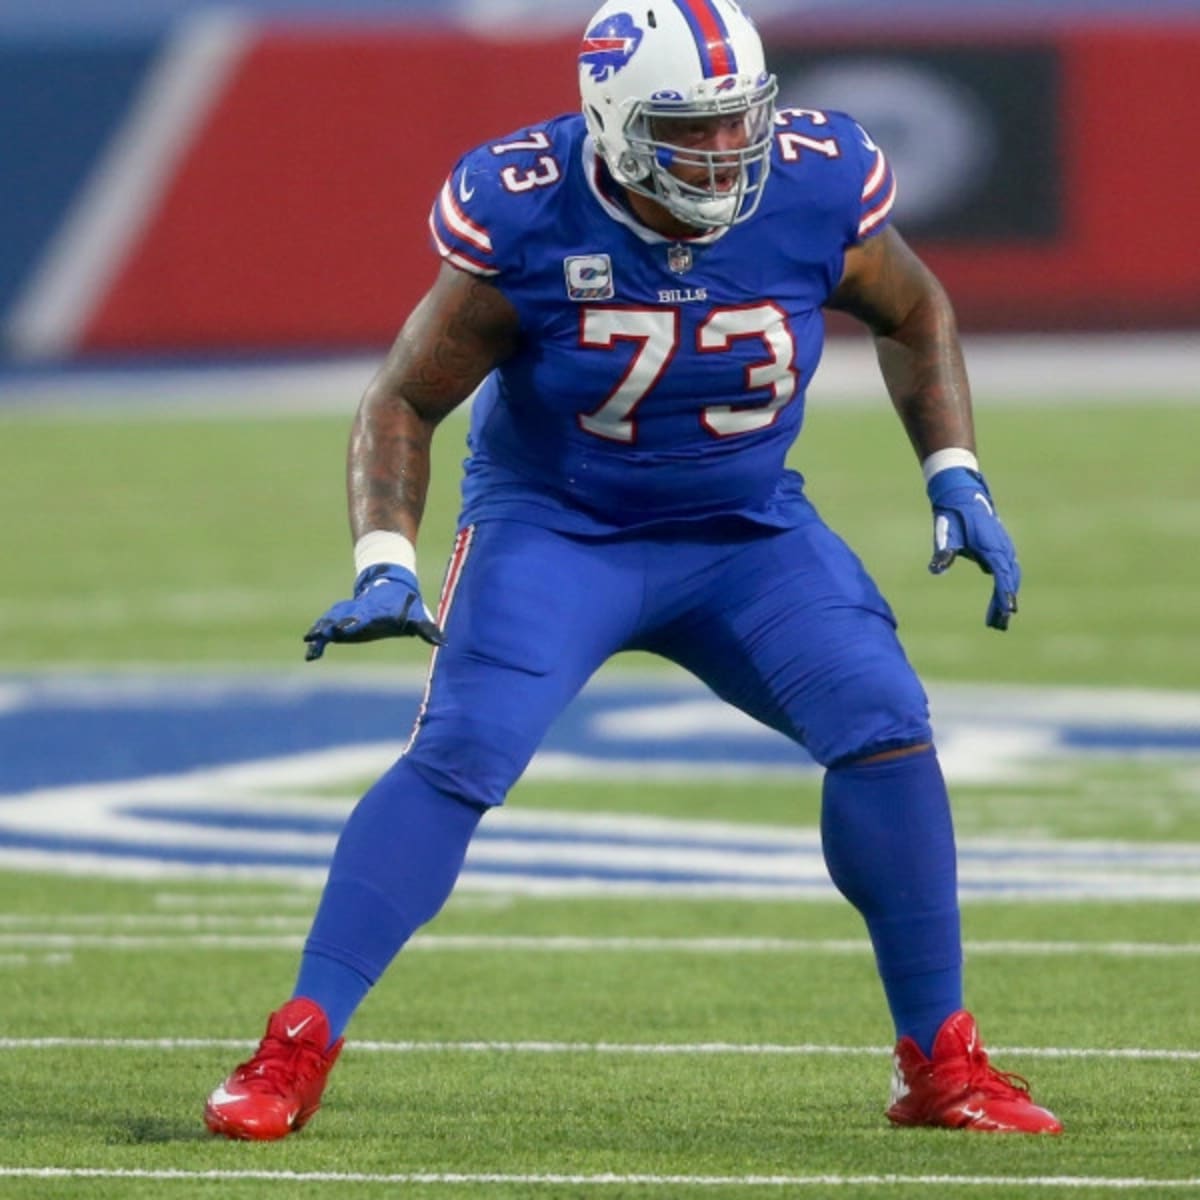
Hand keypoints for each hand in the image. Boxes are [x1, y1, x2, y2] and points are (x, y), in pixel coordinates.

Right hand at [303, 563, 444, 660]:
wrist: (388, 587)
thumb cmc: (405, 604)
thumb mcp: (417, 615)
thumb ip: (426, 629)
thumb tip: (442, 641)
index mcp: (375, 610)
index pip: (364, 615)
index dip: (356, 621)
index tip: (346, 626)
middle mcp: (358, 611)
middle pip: (343, 617)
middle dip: (333, 624)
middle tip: (321, 632)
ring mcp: (347, 615)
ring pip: (330, 621)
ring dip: (320, 630)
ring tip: (309, 641)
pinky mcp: (342, 623)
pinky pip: (326, 632)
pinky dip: (318, 642)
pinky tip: (310, 656)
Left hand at [926, 467, 1020, 630]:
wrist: (962, 493)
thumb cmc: (953, 515)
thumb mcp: (946, 533)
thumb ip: (944, 552)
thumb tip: (935, 569)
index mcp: (993, 548)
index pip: (1002, 577)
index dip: (1005, 596)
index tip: (1008, 613)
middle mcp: (1003, 549)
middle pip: (1009, 581)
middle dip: (1005, 603)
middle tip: (998, 625)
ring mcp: (1005, 547)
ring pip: (1010, 576)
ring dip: (1006, 596)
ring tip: (998, 618)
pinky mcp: (1001, 546)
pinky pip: (1007, 570)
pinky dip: (1005, 585)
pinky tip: (1000, 597)